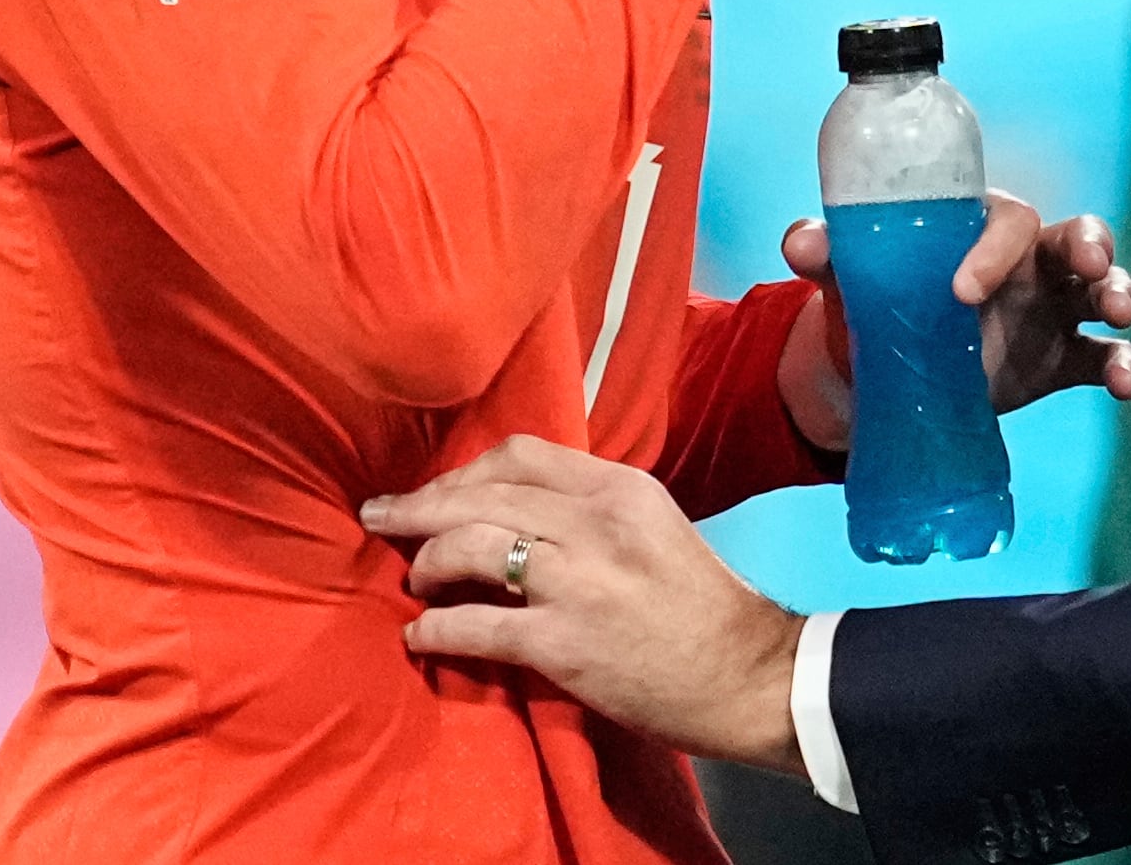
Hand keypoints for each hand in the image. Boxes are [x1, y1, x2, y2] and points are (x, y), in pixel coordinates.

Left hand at [361, 436, 806, 770]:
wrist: (748, 676)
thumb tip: (513, 510)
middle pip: (482, 494)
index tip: (435, 490)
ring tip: (413, 579)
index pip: (520, 454)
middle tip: (382, 518)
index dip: (462, 470)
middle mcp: (595, 524)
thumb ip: (590, 510)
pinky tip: (420, 635)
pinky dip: (435, 629)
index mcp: (620, 488)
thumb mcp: (653, 526)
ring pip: (470, 546)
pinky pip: (475, 626)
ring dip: (426, 561)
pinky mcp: (562, 644)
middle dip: (420, 506)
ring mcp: (577, 583)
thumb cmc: (701, 603)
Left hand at [772, 192, 1130, 448]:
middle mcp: (1026, 261)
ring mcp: (1051, 310)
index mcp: (979, 228)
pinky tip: (1128, 387)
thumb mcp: (851, 280)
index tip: (960, 291)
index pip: (1006, 221)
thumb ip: (829, 255)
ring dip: (1120, 293)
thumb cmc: (874, 305)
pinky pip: (1104, 357)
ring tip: (1120, 313)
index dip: (994, 248)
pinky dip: (1124, 367)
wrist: (883, 376)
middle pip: (1076, 235)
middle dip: (1092, 245)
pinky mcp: (1061, 360)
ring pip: (1102, 289)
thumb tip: (800, 243)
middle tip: (1091, 264)